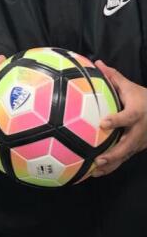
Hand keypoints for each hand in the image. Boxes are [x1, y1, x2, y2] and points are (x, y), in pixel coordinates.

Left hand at [91, 60, 146, 176]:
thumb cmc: (142, 98)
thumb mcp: (130, 87)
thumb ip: (113, 77)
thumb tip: (96, 62)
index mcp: (137, 112)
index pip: (128, 117)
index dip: (117, 120)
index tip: (103, 123)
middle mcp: (140, 129)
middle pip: (129, 144)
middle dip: (115, 153)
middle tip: (99, 158)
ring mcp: (140, 141)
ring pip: (126, 155)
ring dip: (112, 165)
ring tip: (94, 171)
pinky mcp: (136, 148)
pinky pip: (124, 159)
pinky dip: (112, 167)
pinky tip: (95, 173)